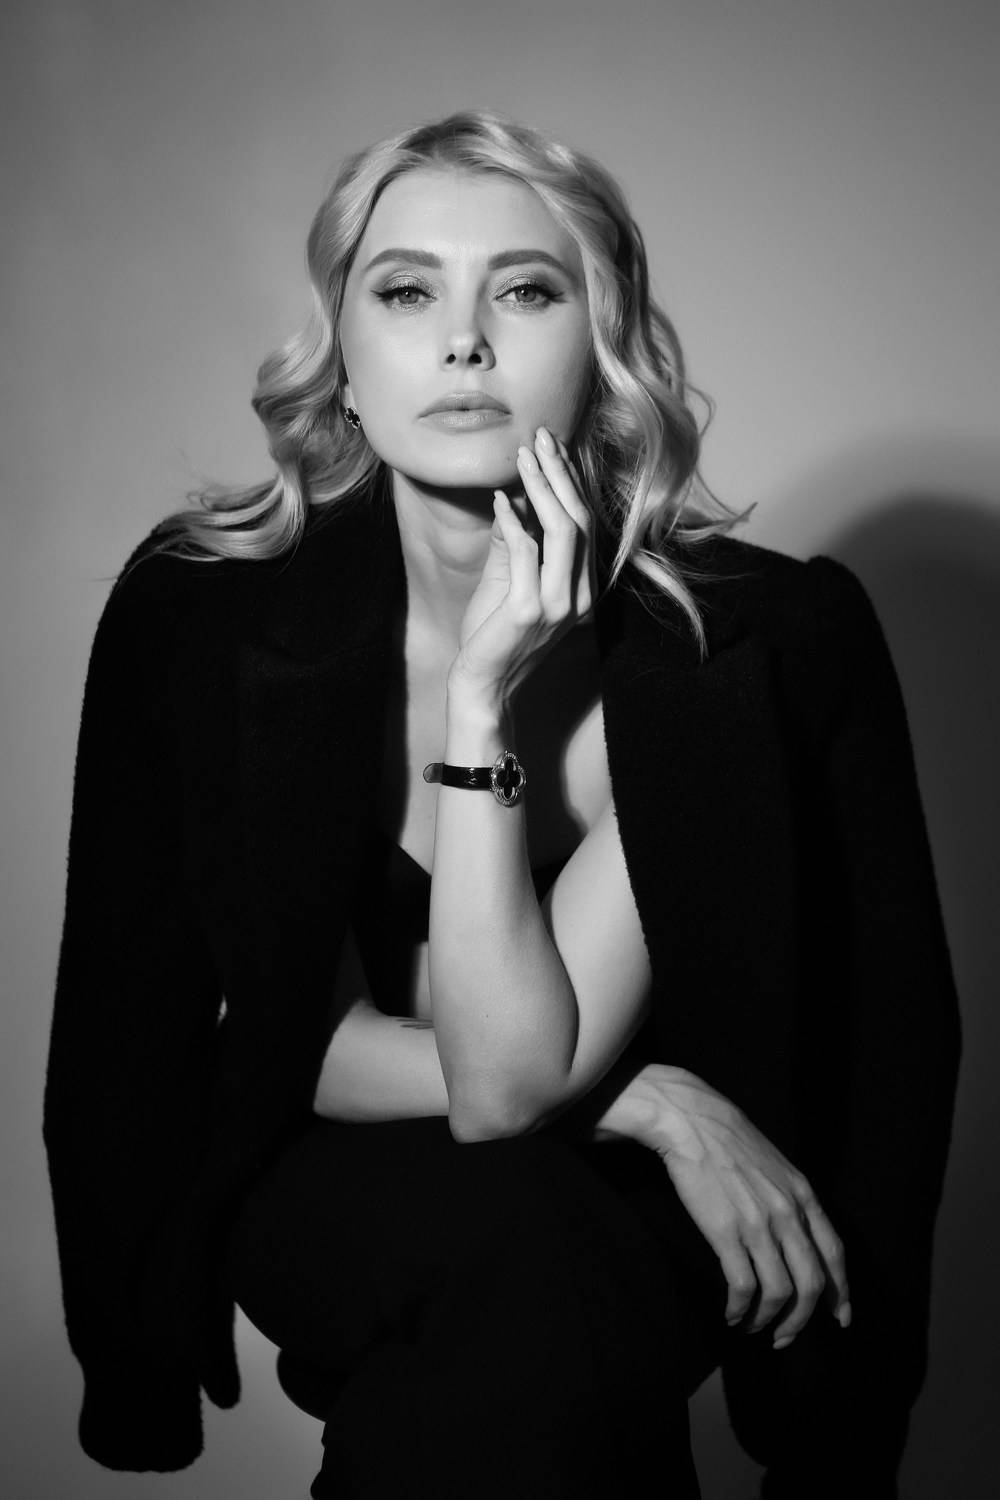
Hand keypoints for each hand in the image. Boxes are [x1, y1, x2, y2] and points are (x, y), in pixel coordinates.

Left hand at [448, 428, 594, 707]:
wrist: (482, 687)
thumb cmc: (492, 636)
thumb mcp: (505, 582)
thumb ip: (513, 544)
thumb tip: (513, 498)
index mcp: (582, 589)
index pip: (584, 524)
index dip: (570, 482)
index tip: (553, 446)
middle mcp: (580, 596)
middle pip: (579, 519)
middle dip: (559, 473)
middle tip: (540, 436)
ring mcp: (559, 605)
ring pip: (562, 529)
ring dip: (542, 487)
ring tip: (522, 456)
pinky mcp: (531, 611)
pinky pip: (526, 552)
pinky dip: (513, 521)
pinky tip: (500, 499)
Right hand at [601, 1064, 851, 1348]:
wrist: (691, 1120)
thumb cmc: (728, 1140)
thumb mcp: (775, 1164)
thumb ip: (791, 1197)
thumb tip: (798, 1234)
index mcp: (804, 1195)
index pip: (835, 1254)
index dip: (841, 1292)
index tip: (840, 1318)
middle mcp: (788, 1213)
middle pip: (812, 1284)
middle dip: (802, 1321)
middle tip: (786, 1338)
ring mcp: (759, 1224)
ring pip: (780, 1293)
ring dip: (769, 1322)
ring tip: (753, 1329)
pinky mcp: (726, 1232)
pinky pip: (743, 1287)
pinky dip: (740, 1310)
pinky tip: (731, 1315)